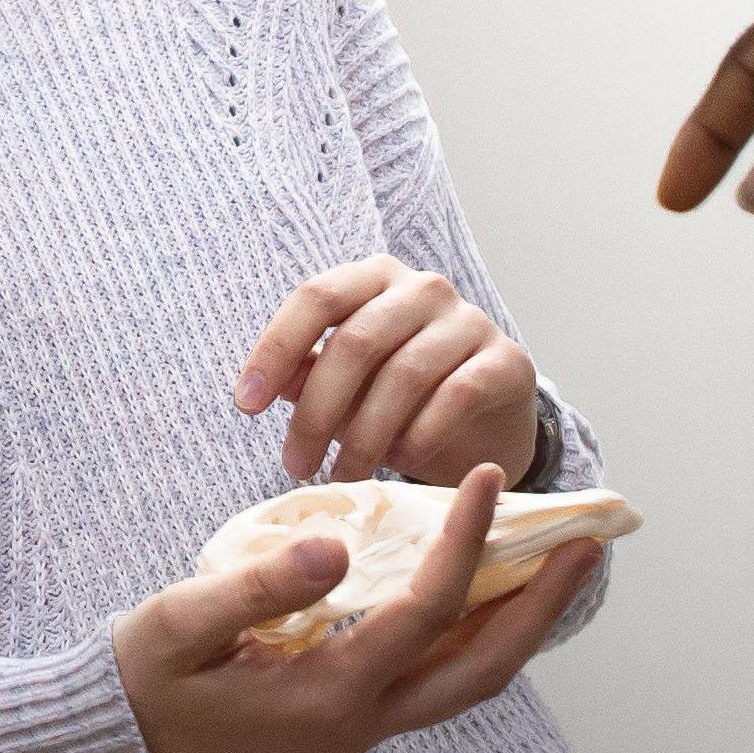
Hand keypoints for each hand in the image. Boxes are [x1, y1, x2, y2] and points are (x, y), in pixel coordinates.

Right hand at [114, 465, 597, 752]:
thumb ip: (259, 586)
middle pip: (483, 668)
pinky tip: (487, 594)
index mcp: (330, 692)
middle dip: (539, 606)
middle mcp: (366, 719)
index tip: (489, 477)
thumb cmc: (152, 675)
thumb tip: (337, 544)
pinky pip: (441, 678)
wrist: (132, 743)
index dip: (465, 541)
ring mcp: (367, 725)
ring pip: (471, 680)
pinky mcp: (358, 715)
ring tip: (555, 566)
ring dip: (520, 624)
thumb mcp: (184, 622)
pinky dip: (478, 635)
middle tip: (585, 546)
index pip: (424, 609)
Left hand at [233, 254, 539, 484]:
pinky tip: (399, 463)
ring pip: (403, 374)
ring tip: (341, 475)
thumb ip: (307, 375)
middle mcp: (423, 287)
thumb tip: (256, 387)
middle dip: (317, 411)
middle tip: (295, 464)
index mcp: (374, 276)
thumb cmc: (404, 396)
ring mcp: (470, 320)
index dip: (275, 348)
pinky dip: (419, 434)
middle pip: (356, 341)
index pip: (316, 297)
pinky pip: (455, 395)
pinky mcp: (507, 361)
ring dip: (364, 435)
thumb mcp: (348, 385)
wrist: (489, 423)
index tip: (245, 405)